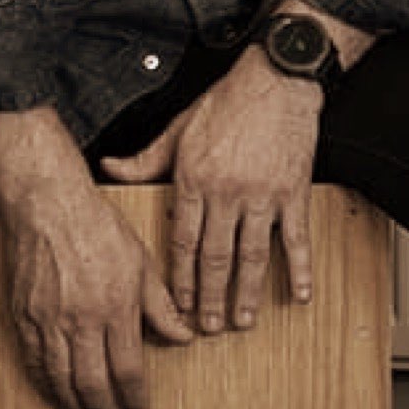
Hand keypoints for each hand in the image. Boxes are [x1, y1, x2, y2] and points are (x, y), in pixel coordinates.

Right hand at [0, 108, 191, 408]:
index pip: (127, 368)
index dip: (134, 395)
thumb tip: (182, 337)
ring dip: (75, 404)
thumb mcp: (144, 264)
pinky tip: (58, 392)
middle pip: (91, 382)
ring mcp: (47, 321)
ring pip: (60, 379)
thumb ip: (162, 307)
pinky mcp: (23, 317)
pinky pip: (34, 363)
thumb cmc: (98, 228)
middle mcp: (80, 320)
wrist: (50, 207)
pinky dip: (47, 385)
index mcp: (115, 307)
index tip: (140, 408)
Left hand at [101, 52, 321, 333]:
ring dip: (247, 293)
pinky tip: (300, 293)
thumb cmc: (227, 103)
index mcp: (193, 180)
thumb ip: (144, 159)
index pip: (183, 243)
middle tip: (208, 328)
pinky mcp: (294, 190)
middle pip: (216, 257)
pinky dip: (300, 268)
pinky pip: (296, 237)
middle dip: (210, 297)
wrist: (275, 80)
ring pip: (252, 255)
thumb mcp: (177, 130)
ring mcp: (263, 194)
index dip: (181, 279)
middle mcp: (226, 192)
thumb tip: (108, 168)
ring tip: (243, 321)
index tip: (179, 307)